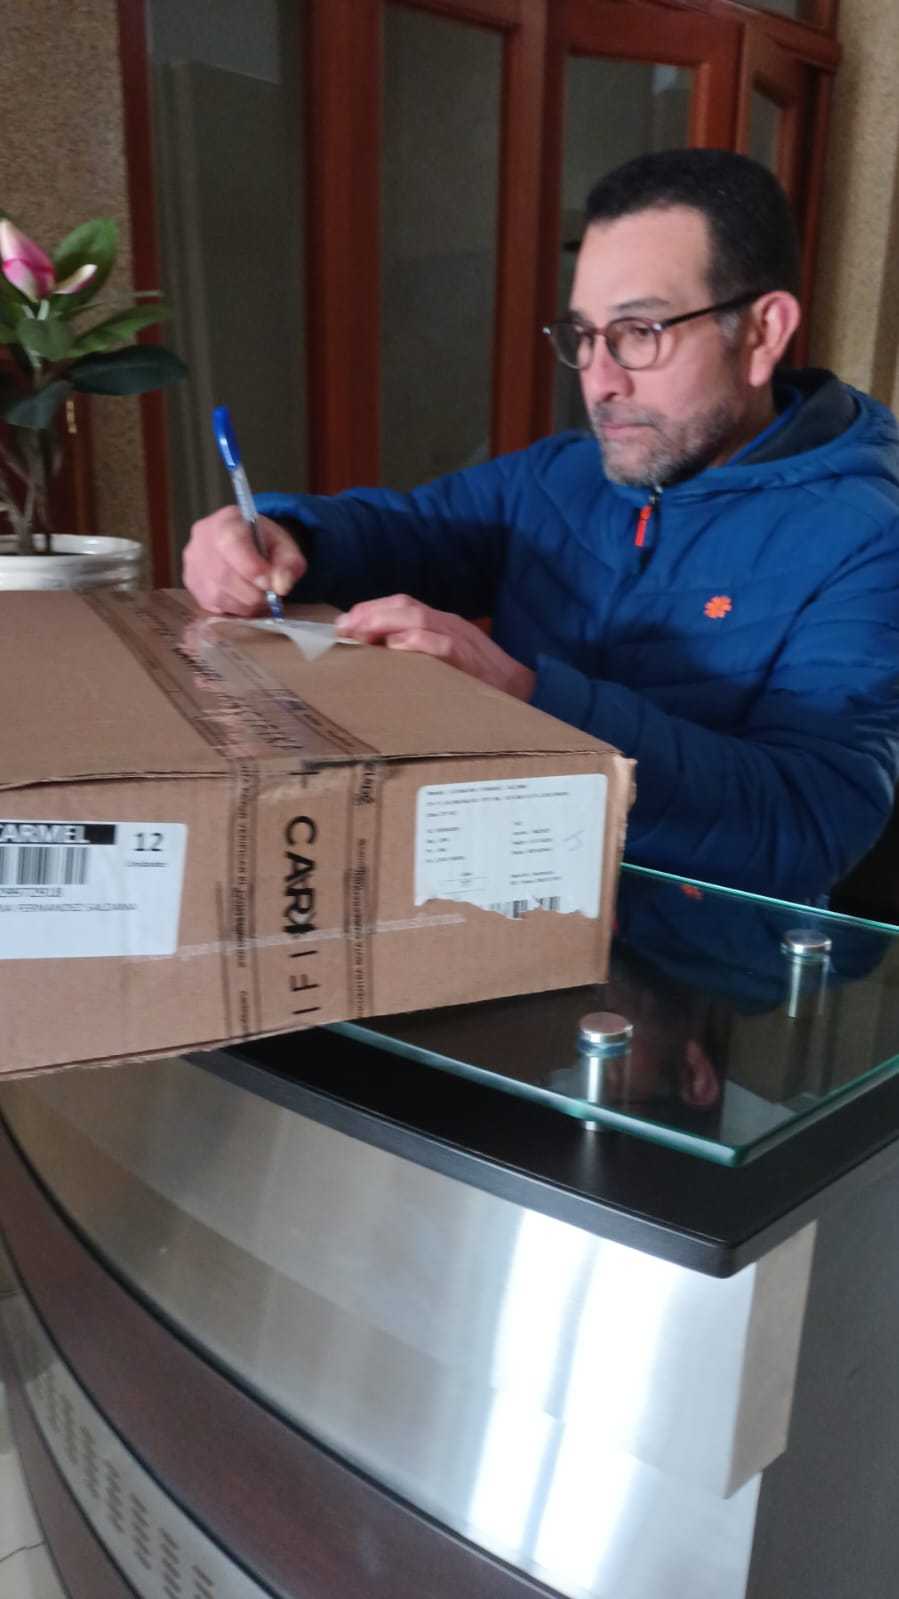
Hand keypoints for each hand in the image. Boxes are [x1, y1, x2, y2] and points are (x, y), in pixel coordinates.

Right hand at [182, 506, 305, 614]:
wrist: (246, 545)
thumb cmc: (265, 545)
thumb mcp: (285, 547)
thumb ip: (289, 563)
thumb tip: (281, 586)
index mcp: (226, 521)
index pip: (231, 542)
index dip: (251, 567)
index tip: (269, 583)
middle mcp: (201, 539)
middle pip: (224, 575)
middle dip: (253, 593)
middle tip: (270, 595)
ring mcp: (192, 563)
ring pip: (219, 595)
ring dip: (245, 604)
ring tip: (258, 596)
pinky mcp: (191, 585)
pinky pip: (213, 606)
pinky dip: (234, 608)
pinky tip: (244, 598)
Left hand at [334, 595, 535, 699]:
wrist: (526, 692)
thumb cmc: (482, 681)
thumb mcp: (448, 660)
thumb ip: (419, 653)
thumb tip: (380, 654)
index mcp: (443, 623)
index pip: (402, 605)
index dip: (370, 610)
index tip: (344, 625)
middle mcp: (450, 625)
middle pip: (405, 606)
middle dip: (369, 613)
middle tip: (343, 629)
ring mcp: (461, 640)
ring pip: (418, 619)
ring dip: (384, 623)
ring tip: (360, 634)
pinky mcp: (470, 661)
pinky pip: (441, 646)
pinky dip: (417, 643)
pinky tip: (395, 648)